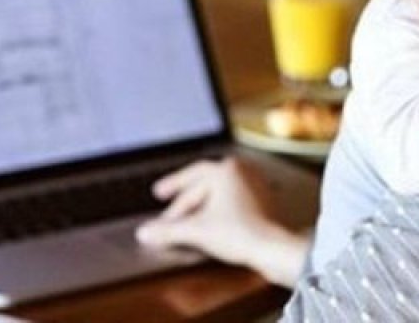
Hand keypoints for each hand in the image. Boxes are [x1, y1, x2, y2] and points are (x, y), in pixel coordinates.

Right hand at [136, 157, 308, 286]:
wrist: (273, 248)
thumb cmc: (242, 233)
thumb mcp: (196, 230)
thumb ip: (168, 230)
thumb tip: (145, 233)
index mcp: (226, 170)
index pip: (191, 174)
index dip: (172, 184)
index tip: (159, 192)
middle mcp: (242, 173)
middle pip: (204, 186)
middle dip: (184, 203)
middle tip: (169, 214)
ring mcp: (255, 187)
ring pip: (219, 194)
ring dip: (201, 207)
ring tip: (187, 221)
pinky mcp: (263, 204)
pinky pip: (232, 203)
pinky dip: (217, 212)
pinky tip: (210, 225)